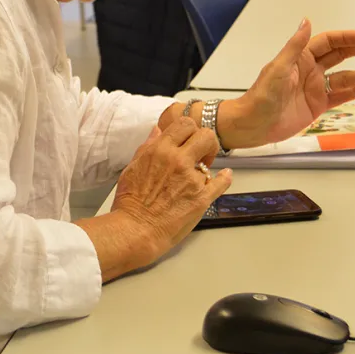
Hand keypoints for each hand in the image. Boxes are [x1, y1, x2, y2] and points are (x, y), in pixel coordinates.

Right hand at [110, 116, 231, 266]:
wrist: (135, 229)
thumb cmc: (130, 202)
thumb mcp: (133, 166)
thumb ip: (148, 146)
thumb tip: (157, 131)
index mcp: (160, 150)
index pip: (184, 124)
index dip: (190, 130)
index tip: (188, 140)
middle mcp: (178, 161)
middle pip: (205, 135)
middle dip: (205, 142)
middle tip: (201, 154)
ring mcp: (192, 180)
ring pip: (209, 163)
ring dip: (203, 169)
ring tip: (195, 178)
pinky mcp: (202, 198)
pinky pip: (221, 183)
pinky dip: (225, 178)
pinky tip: (225, 176)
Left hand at [220, 19, 354, 148]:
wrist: (254, 124)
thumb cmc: (263, 95)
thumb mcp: (279, 67)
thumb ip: (295, 46)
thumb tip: (306, 21)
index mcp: (300, 58)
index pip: (329, 42)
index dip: (348, 38)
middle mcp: (310, 70)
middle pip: (340, 55)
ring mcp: (315, 88)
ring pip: (344, 77)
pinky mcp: (317, 105)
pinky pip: (340, 96)